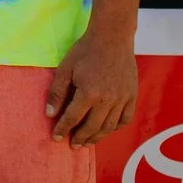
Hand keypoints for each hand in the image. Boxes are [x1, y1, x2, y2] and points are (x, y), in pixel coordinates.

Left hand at [47, 25, 136, 145]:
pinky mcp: (132, 96)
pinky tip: (107, 130)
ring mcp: (123, 99)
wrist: (112, 38)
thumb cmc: (85, 51)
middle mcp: (108, 100)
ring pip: (110, 126)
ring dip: (98, 137)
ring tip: (88, 142)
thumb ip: (57, 92)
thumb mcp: (65, 69)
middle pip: (92, 127)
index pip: (73, 118)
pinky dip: (116, 127)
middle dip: (81, 138)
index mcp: (89, 93)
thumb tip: (50, 114)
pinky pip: (125, 119)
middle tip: (73, 144)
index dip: (63, 129)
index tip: (56, 138)